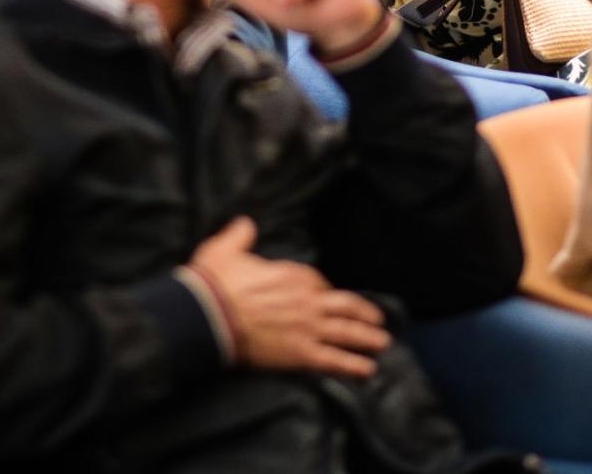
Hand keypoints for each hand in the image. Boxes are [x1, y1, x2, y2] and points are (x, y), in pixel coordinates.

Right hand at [189, 217, 388, 378]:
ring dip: (367, 338)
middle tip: (378, 320)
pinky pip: (334, 360)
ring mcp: (307, 328)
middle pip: (344, 306)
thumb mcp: (224, 248)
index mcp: (291, 275)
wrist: (208, 317)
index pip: (317, 282)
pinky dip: (353, 365)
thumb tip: (246, 222)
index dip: (323, 290)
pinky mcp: (301, 354)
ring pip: (346, 332)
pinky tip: (368, 370)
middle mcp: (306, 300)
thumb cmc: (214, 283)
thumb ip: (240, 234)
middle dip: (364, 313)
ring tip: (383, 344)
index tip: (327, 296)